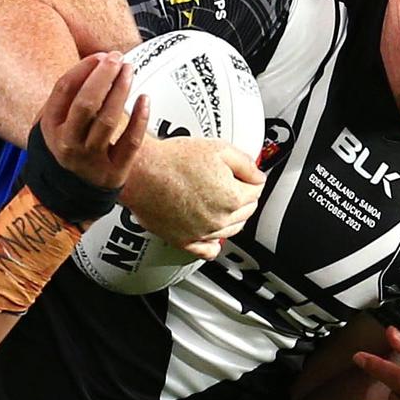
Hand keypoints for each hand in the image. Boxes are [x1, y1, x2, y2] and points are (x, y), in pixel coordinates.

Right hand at [38, 52, 149, 190]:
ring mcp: (90, 160)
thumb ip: (67, 97)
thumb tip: (97, 64)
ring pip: (108, 120)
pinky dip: (140, 118)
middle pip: (86, 103)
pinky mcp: (113, 172)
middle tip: (117, 58)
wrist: (66, 197)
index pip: (64, 89)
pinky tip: (145, 98)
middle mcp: (68, 144)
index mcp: (50, 127)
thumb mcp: (53, 124)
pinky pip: (130, 142)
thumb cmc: (66, 149)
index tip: (100, 56)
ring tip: (129, 70)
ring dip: (121, 90)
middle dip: (103, 76)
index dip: (84, 68)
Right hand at [121, 136, 263, 258]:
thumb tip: (258, 175)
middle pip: (246, 212)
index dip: (250, 179)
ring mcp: (203, 233)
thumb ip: (246, 163)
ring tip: (219, 202)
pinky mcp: (185, 241)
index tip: (244, 175)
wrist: (142, 172)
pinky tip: (212, 235)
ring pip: (230, 230)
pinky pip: (208, 250)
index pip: (257, 190)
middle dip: (242, 197)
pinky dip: (213, 243)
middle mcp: (220, 219)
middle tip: (230, 185)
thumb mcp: (218, 149)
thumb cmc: (173, 160)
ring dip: (230, 217)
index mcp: (233, 197)